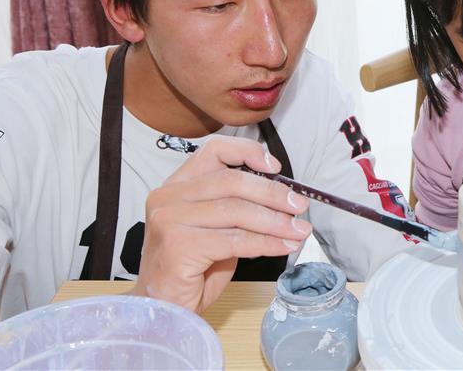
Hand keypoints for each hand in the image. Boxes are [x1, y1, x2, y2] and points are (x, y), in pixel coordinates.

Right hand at [132, 136, 310, 312]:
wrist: (163, 311)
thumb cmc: (191, 270)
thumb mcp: (216, 229)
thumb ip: (238, 208)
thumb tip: (284, 200)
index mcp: (176, 185)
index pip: (213, 151)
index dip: (247, 152)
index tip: (275, 166)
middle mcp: (168, 197)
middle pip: (231, 181)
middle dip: (272, 193)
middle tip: (299, 206)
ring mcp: (170, 220)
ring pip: (236, 210)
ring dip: (275, 221)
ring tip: (299, 230)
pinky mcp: (178, 246)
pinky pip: (234, 240)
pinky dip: (266, 243)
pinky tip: (283, 247)